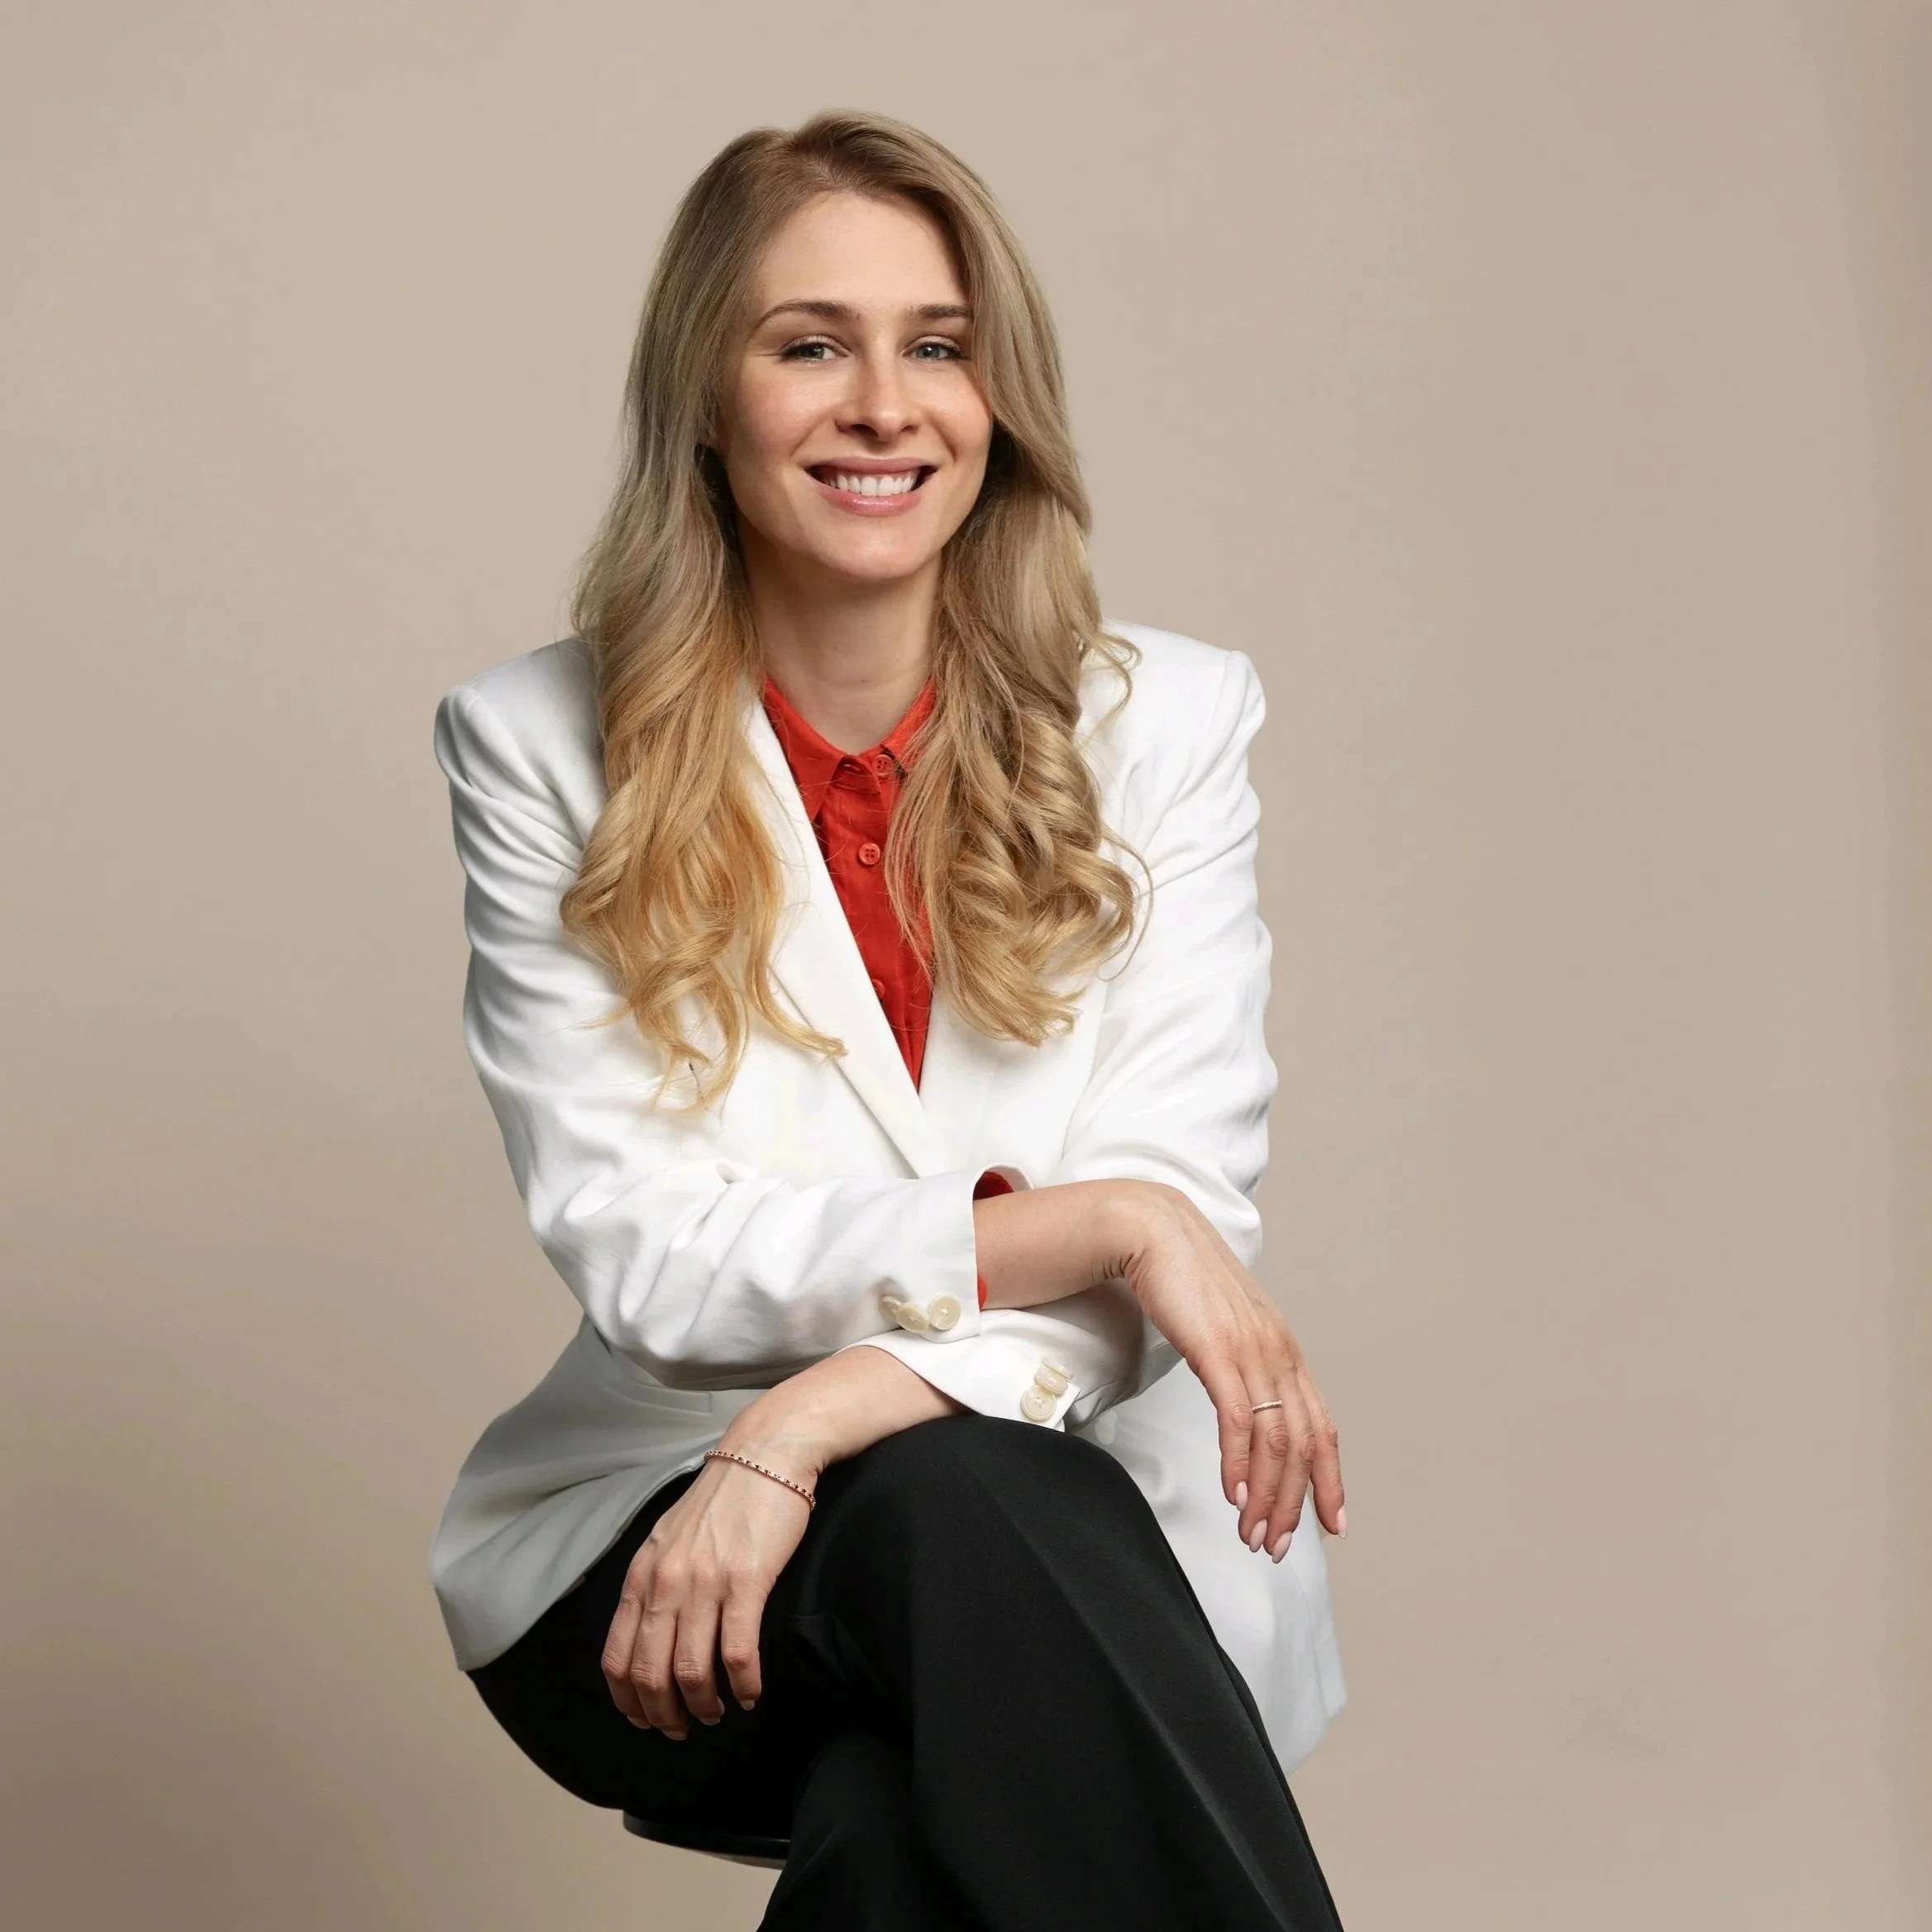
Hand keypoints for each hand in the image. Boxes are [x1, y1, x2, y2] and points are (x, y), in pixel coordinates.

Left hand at [601, 1344, 960, 1733]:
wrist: (766, 1455)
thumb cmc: (722, 1500)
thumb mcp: (669, 1538)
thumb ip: (654, 1584)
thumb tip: (647, 1637)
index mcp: (643, 1574)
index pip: (618, 1657)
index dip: (629, 1702)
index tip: (646, 1720)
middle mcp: (666, 1581)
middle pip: (651, 1674)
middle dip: (664, 1714)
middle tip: (684, 1727)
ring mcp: (706, 1582)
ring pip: (692, 1671)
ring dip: (704, 1705)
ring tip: (718, 1710)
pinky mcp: (747, 1580)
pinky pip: (738, 1652)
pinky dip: (742, 1684)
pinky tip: (750, 1692)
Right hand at [1114, 1184, 1343, 1559]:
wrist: (1152, 1230)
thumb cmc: (1183, 1277)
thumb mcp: (1224, 1326)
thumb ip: (1240, 1362)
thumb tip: (1242, 1402)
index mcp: (1283, 1349)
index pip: (1321, 1426)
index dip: (1330, 1478)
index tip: (1332, 1522)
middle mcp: (1278, 1351)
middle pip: (1304, 1443)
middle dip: (1296, 1503)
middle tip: (1279, 1544)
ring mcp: (1251, 1350)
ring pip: (1275, 1440)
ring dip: (1266, 1495)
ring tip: (1253, 1532)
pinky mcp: (1218, 1349)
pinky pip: (1238, 1419)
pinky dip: (1238, 1463)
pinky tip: (1233, 1493)